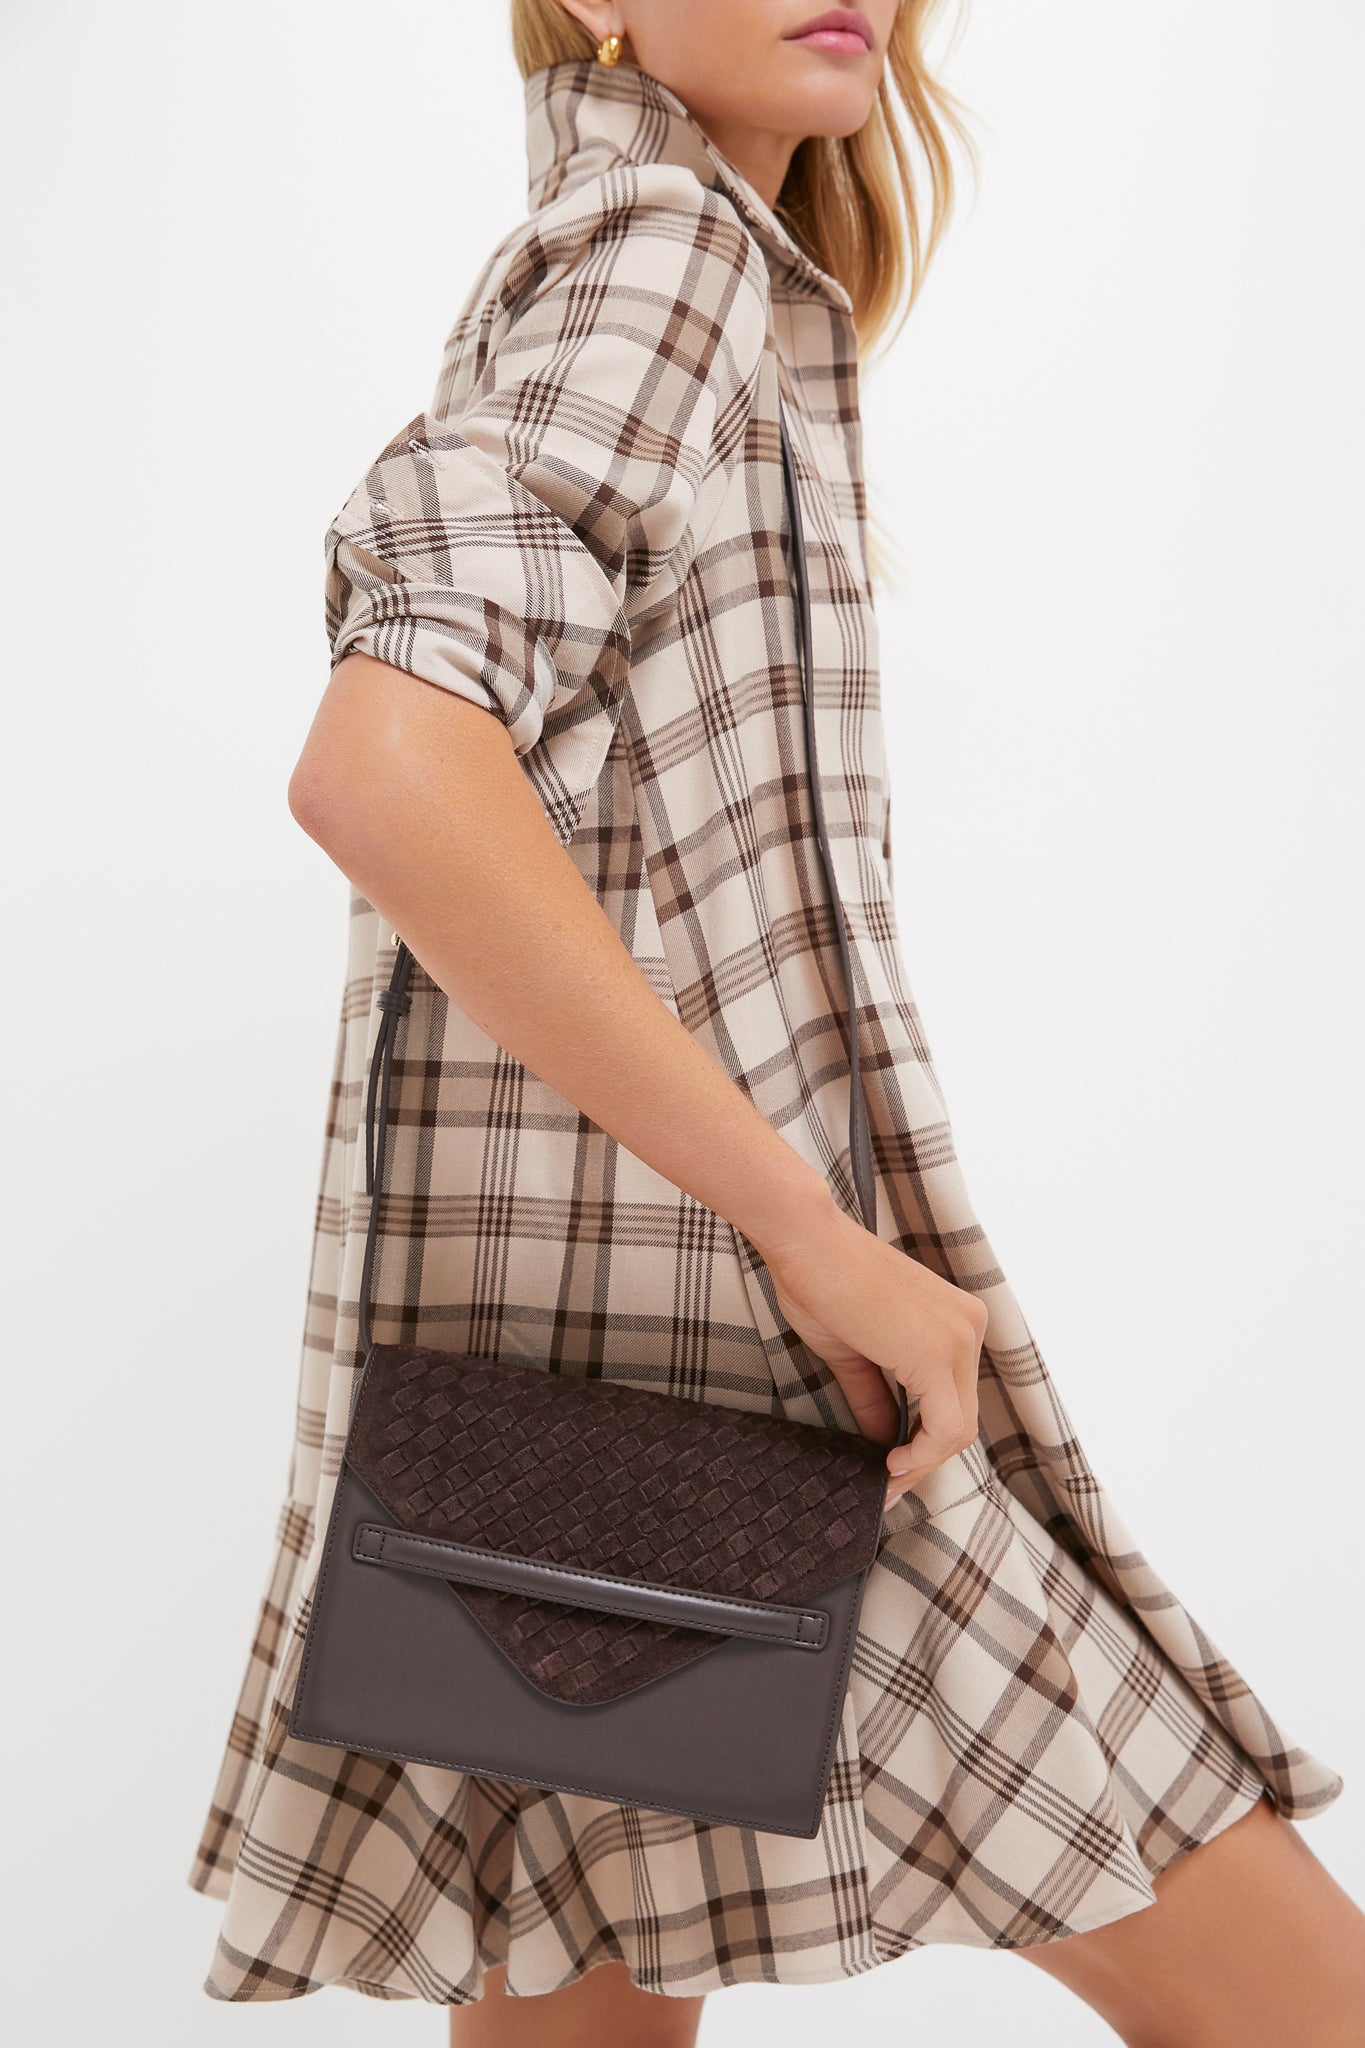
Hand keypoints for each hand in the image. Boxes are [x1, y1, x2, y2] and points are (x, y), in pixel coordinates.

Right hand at [754, 1196, 987, 1508]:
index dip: (926, 1442)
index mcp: (956, 1318)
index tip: (893, 1469)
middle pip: (961, 1416)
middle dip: (924, 1458)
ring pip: (957, 1428)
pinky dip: (921, 1455)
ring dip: (921, 1462)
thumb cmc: (821, 1282)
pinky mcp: (937, 1354)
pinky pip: (946, 1427)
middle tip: (889, 1484)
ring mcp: (958, 1338)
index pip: (955, 1397)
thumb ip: (876, 1398)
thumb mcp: (855, 1353)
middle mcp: (969, 1325)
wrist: (806, 1241)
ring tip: (886, 1478)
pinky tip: (891, 1463)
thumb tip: (884, 1442)